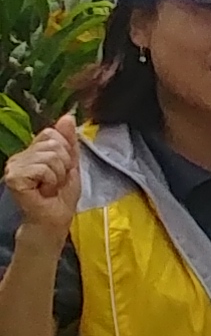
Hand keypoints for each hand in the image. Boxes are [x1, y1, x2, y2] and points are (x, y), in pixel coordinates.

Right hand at [4, 121, 74, 244]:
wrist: (55, 219)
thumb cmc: (61, 196)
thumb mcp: (71, 164)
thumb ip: (69, 141)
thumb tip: (67, 116)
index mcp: (32, 151)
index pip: (52, 133)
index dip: (65, 151)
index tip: (63, 169)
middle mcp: (20, 156)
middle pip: (53, 143)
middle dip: (63, 164)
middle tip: (56, 181)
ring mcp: (14, 166)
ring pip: (49, 156)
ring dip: (58, 175)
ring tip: (50, 187)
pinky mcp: (15, 177)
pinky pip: (42, 168)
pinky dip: (50, 181)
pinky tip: (43, 191)